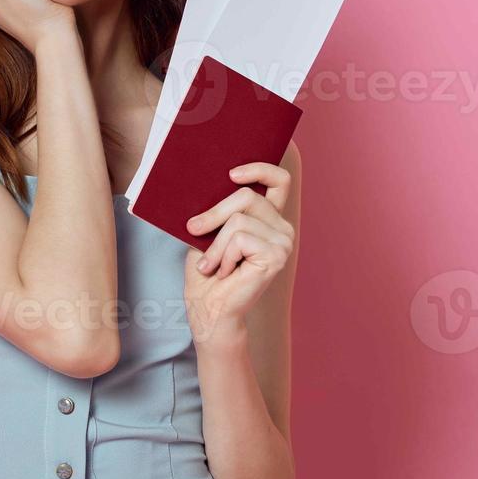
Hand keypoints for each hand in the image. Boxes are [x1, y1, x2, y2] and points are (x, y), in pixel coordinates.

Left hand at [182, 161, 295, 344]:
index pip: (279, 180)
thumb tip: (205, 183)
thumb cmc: (206, 273)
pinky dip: (223, 255)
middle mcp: (282, 228)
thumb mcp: (207, 232)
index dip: (259, 169)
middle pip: (247, 196)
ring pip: (239, 220)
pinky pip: (240, 238)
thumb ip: (217, 209)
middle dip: (213, 214)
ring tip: (212, 264)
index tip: (231, 174)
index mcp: (269, 219)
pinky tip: (225, 272)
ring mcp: (284, 242)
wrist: (209, 309)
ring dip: (216, 244)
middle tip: (193, 229)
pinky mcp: (276, 255)